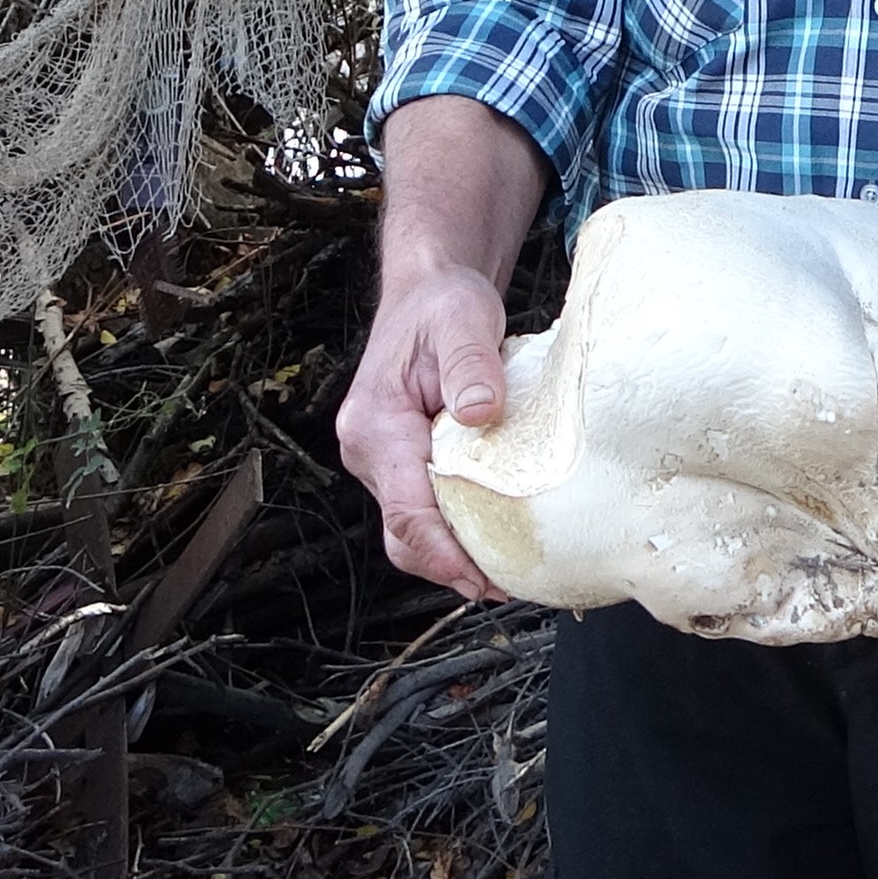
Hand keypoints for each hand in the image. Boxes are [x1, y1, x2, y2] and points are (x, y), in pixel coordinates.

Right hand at [335, 263, 514, 600]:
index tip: (477, 580)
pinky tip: (494, 540)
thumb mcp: (464, 321)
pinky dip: (455, 533)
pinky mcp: (402, 463)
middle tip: (506, 588)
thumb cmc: (443, 303)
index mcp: (375, 425)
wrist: (429, 291)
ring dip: (454, 556)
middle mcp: (369, 451)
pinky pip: (424, 511)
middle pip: (404, 534)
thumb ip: (471, 366)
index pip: (405, 508)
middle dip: (450, 568)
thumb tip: (482, 413)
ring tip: (508, 574)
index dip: (440, 552)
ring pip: (412, 529)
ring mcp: (383, 461)